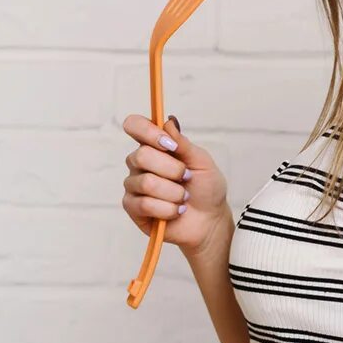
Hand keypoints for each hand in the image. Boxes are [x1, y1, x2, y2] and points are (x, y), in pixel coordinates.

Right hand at [121, 115, 231, 254]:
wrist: (209, 220)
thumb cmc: (206, 189)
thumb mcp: (202, 162)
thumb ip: (184, 143)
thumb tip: (168, 122)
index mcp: (155, 146)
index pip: (135, 126)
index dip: (147, 131)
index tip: (170, 145)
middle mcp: (139, 163)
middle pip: (141, 155)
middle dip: (172, 169)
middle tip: (187, 178)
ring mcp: (134, 185)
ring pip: (146, 182)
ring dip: (174, 193)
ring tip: (184, 198)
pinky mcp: (133, 207)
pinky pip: (144, 204)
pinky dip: (168, 209)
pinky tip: (176, 211)